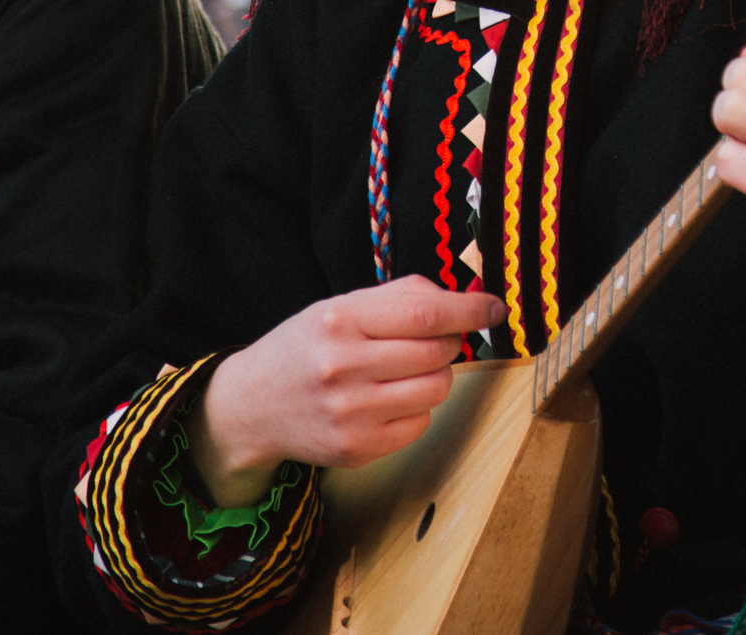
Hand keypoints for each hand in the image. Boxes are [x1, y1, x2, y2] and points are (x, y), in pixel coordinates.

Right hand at [188, 276, 505, 506]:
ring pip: (437, 390)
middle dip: (449, 343)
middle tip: (431, 341)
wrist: (250, 407)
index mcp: (339, 320)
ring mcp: (350, 413)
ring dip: (434, 377)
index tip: (495, 307)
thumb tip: (464, 297)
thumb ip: (400, 296)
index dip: (470, 310)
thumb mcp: (340, 306)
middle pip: (438, 353)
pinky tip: (385, 401)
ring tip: (402, 372)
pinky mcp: (357, 449)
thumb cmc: (305, 347)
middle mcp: (343, 367)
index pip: (425, 314)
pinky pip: (420, 425)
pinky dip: (416, 410)